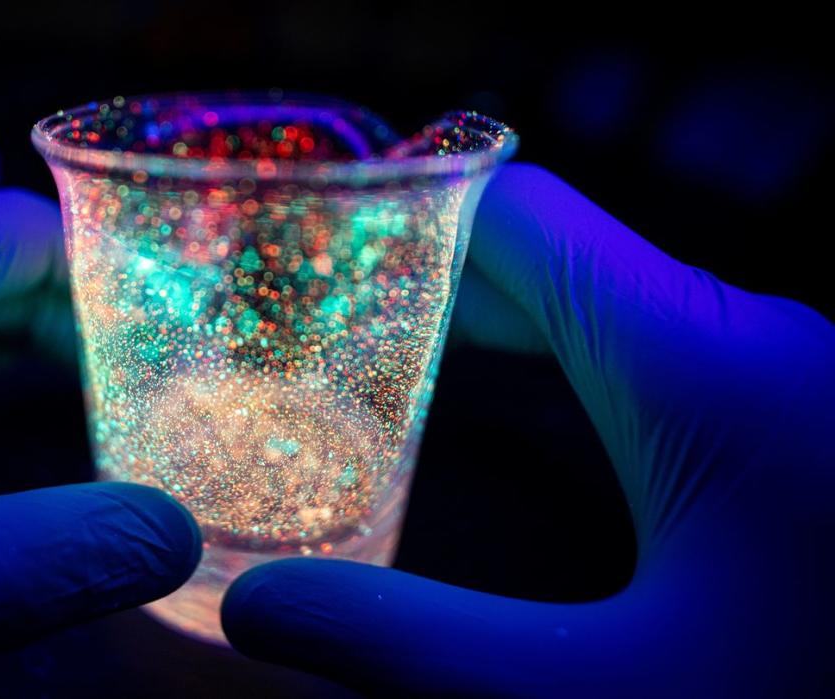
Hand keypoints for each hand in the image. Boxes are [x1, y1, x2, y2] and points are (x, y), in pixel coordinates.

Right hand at [221, 164, 834, 696]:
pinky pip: (649, 352)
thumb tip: (256, 612)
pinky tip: (501, 416)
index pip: (512, 217)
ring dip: (487, 331)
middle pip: (546, 254)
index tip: (304, 281)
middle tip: (304, 347)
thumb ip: (412, 650)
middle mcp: (751, 340)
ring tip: (372, 382)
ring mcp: (781, 377)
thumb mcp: (603, 698)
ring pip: (599, 304)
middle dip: (419, 290)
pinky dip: (556, 367)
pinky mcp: (791, 423)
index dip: (397, 229)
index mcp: (702, 363)